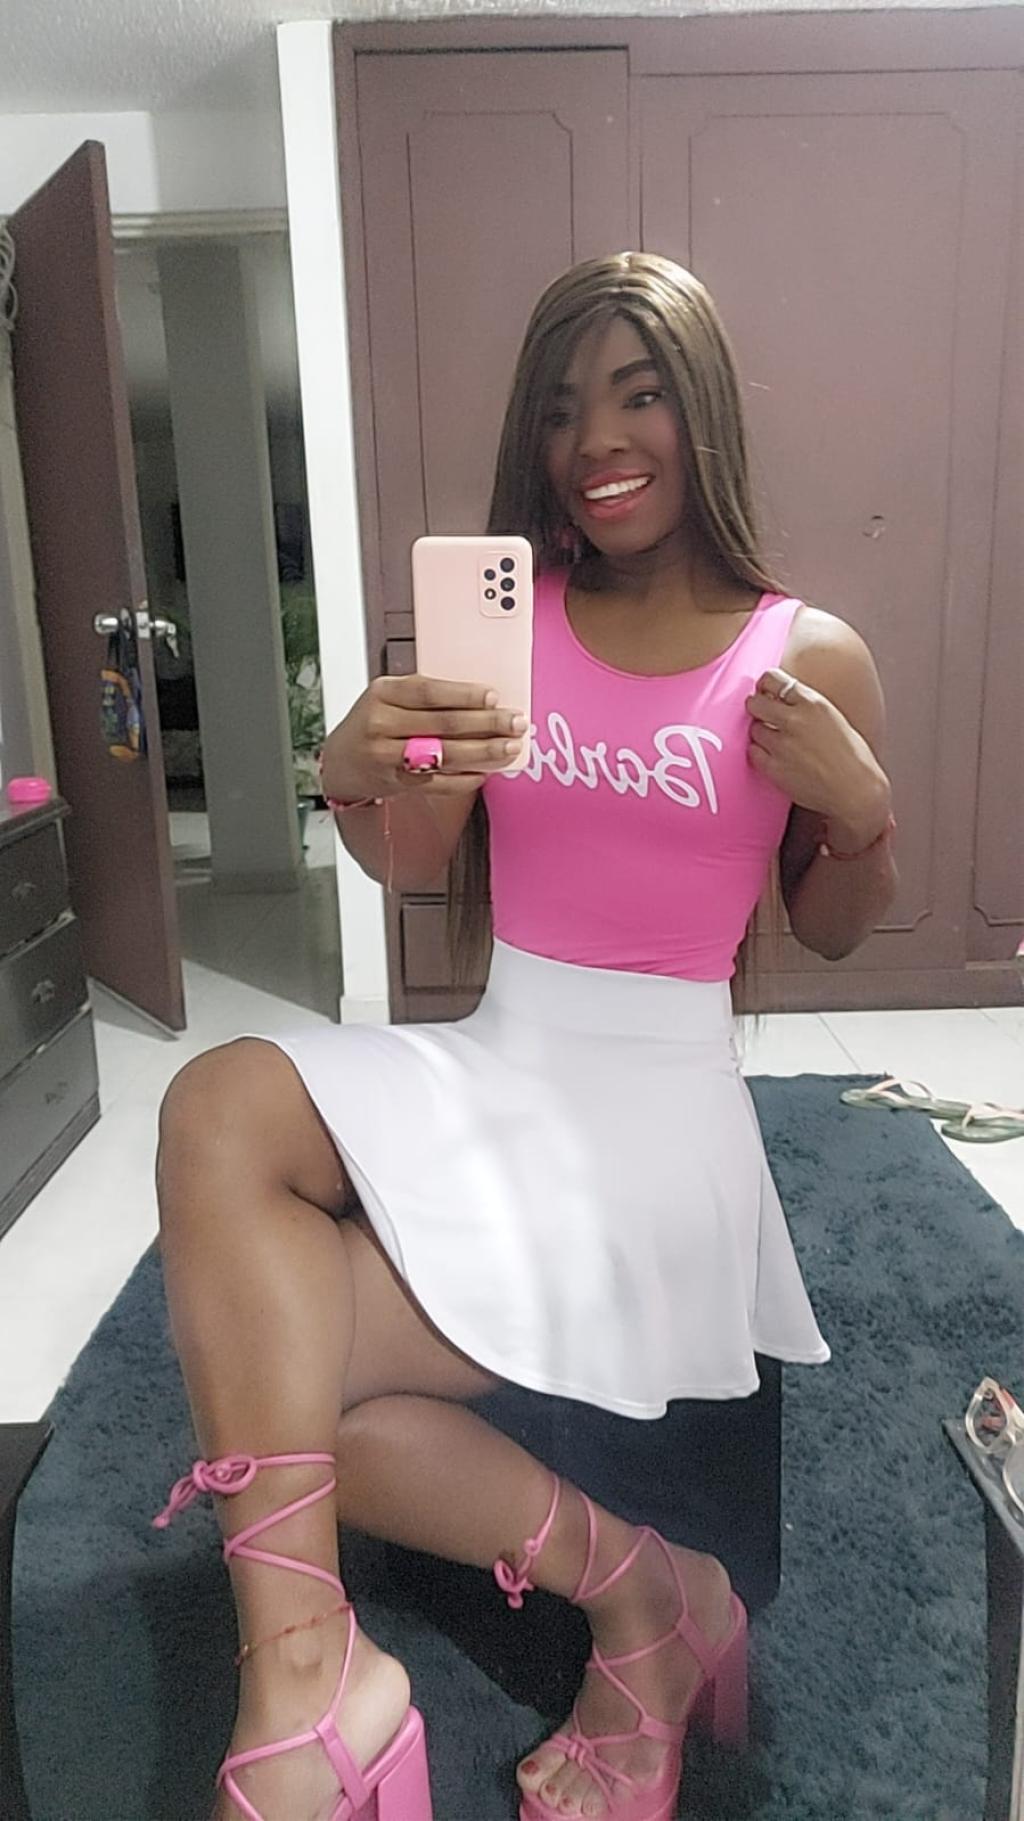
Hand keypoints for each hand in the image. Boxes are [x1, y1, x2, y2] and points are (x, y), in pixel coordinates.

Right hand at [320, 674, 527, 804]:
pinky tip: (485, 773)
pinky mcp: (396, 783)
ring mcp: (387, 756)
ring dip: (483, 752)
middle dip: (486, 724)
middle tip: (515, 723)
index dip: (464, 695)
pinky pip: (438, 782)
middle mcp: (382, 724)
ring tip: (509, 748)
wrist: (340, 763)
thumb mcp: (388, 697)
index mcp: (382, 693)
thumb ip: (424, 696)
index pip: (429, 692)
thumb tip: (480, 699)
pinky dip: (464, 779)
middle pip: (443, 724)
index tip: (494, 697)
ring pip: (444, 755)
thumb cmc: (371, 723)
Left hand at [745, 667, 890, 841]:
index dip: (765, 684)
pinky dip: (759, 752)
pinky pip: (753, 752)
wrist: (856, 789)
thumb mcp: (832, 717)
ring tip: (775, 740)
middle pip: (755, 702)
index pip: (773, 679)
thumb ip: (806, 705)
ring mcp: (782, 745)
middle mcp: (795, 720)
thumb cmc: (851, 756)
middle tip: (761, 713)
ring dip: (760, 732)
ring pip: (753, 728)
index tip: (764, 689)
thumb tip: (780, 697)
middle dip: (756, 706)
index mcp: (813, 703)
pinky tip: (773, 756)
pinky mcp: (774, 767)